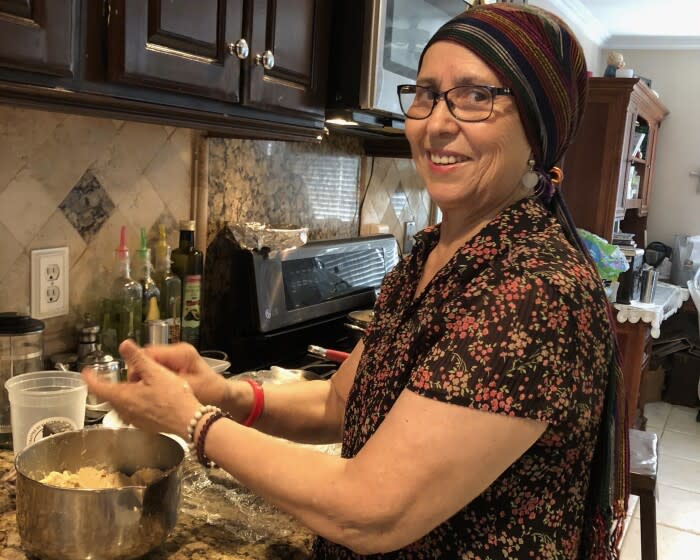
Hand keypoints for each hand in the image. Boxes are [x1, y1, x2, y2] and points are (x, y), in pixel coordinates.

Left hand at [82, 340, 200, 438]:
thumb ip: (137, 358)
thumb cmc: (173, 397)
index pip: (97, 388)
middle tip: (124, 373)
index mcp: (123, 397)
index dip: (90, 378)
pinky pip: (131, 411)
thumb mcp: (154, 372)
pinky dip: (134, 402)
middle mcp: (124, 411)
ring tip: (139, 384)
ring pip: (121, 404)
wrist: (188, 420)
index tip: (86, 372)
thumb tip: (123, 344)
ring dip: (124, 393)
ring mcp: (134, 420)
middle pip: (110, 396)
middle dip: (113, 384)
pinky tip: (148, 397)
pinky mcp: (144, 425)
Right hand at [139, 342, 230, 407]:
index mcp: (181, 353)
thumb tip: (145, 381)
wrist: (222, 394)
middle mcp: (177, 351)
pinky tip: (148, 390)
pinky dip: (150, 377)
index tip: (132, 383)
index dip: (137, 366)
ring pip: (150, 362)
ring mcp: (176, 356)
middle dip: (139, 372)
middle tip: (134, 390)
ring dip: (143, 376)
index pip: (150, 353)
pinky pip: (156, 367)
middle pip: (148, 356)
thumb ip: (167, 382)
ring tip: (140, 392)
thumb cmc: (210, 391)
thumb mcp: (189, 388)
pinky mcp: (175, 364)